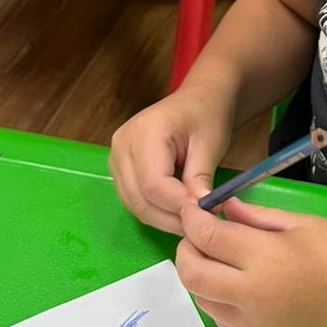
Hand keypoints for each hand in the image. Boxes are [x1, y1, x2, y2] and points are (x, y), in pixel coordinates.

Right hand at [110, 88, 233, 235]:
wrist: (198, 100)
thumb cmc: (207, 116)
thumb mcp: (211, 144)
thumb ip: (200, 178)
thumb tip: (198, 213)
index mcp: (144, 132)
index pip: (153, 184)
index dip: (177, 206)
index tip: (203, 216)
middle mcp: (122, 144)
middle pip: (138, 197)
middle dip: (169, 217)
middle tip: (199, 226)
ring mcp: (116, 157)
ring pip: (133, 203)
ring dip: (162, 218)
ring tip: (190, 221)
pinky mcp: (120, 167)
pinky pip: (133, 198)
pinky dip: (155, 211)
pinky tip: (177, 213)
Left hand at [176, 198, 326, 326]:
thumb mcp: (298, 222)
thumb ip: (254, 216)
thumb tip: (220, 207)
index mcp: (265, 259)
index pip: (208, 238)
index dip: (192, 220)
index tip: (191, 209)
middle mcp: (252, 297)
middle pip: (192, 274)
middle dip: (186, 251)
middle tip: (197, 237)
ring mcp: (252, 326)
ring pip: (202, 300)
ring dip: (201, 276)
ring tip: (220, 260)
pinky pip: (221, 320)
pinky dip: (219, 300)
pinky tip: (238, 285)